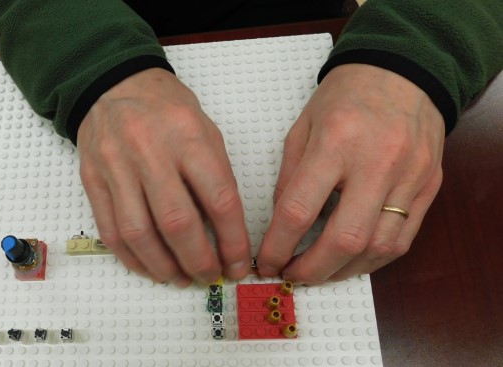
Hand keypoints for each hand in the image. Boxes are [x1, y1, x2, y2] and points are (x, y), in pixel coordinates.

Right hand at [77, 68, 249, 286]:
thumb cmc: (169, 110)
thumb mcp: (206, 132)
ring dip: (163, 266)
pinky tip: (150, 267)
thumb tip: (224, 235)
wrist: (115, 86)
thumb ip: (216, 178)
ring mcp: (116, 167)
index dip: (232, 241)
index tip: (237, 264)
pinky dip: (132, 258)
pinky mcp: (92, 180)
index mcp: (189, 137)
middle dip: (197, 260)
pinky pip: (110, 230)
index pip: (218, 199)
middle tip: (208, 276)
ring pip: (139, 233)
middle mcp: (150, 152)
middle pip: (176, 222)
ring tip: (180, 279)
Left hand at [257, 64, 444, 282]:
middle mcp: (377, 162)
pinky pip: (403, 239)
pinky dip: (372, 259)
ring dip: (343, 270)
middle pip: (345, 239)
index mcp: (336, 141)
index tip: (268, 261)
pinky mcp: (429, 186)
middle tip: (293, 275)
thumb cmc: (347, 96)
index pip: (300, 209)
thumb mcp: (303, 126)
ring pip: (378, 247)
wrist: (404, 72)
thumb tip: (281, 225)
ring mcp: (410, 177)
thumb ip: (290, 177)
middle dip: (312, 270)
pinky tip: (351, 260)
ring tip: (320, 271)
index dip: (278, 245)